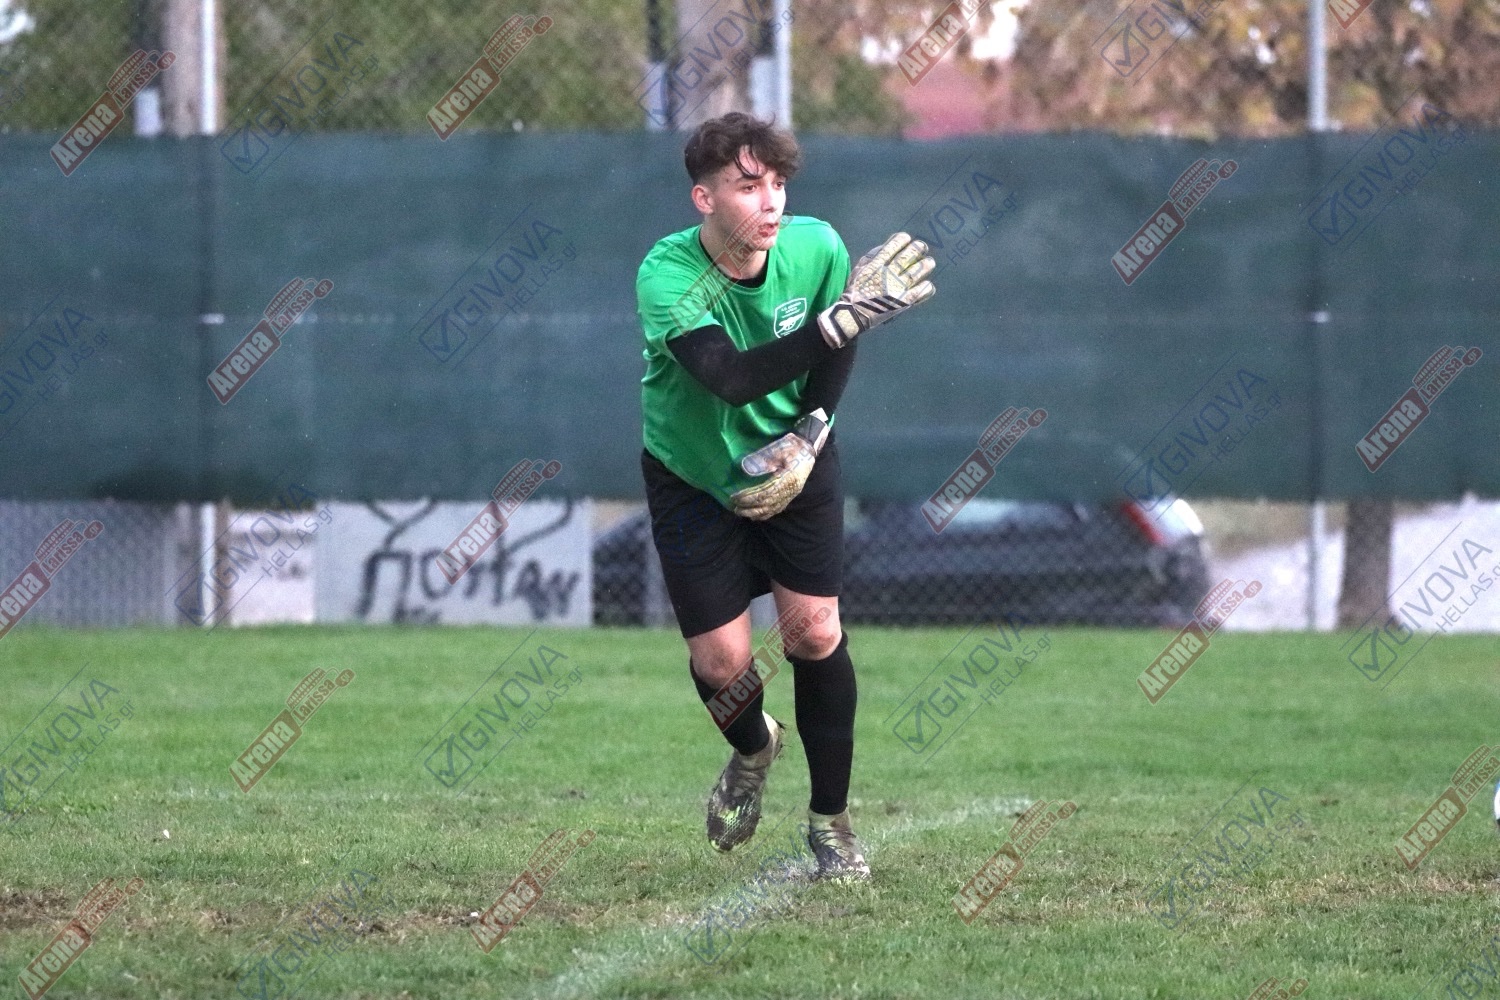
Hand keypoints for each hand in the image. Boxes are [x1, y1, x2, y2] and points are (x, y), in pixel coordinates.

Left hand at [730, 410, 829, 520]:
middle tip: (734, 507)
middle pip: (768, 503)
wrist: (808, 450)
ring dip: (755, 513)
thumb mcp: (779, 449)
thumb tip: (746, 468)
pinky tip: (755, 516)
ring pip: (772, 509)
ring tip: (740, 512)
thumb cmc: (793, 447)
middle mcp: (791, 490)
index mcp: (789, 478)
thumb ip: (764, 458)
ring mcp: (791, 494)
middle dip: (749, 507)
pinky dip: (765, 514)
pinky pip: (777, 509)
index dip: (749, 497)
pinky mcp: (790, 496)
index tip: (735, 497)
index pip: (765, 492)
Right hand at [817, 232, 935, 348]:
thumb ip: (872, 257)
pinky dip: (926, 287)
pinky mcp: (904, 301)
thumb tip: (885, 247)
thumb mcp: (860, 269)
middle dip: (917, 249)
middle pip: (907, 257)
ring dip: (926, 265)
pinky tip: (927, 284)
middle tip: (922, 247)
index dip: (902, 240)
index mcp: (876, 265)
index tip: (907, 238)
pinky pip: (920, 292)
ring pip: (916, 272)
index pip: (892, 247)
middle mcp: (888, 274)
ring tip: (930, 262)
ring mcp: (897, 288)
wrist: (854, 314)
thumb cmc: (855, 291)